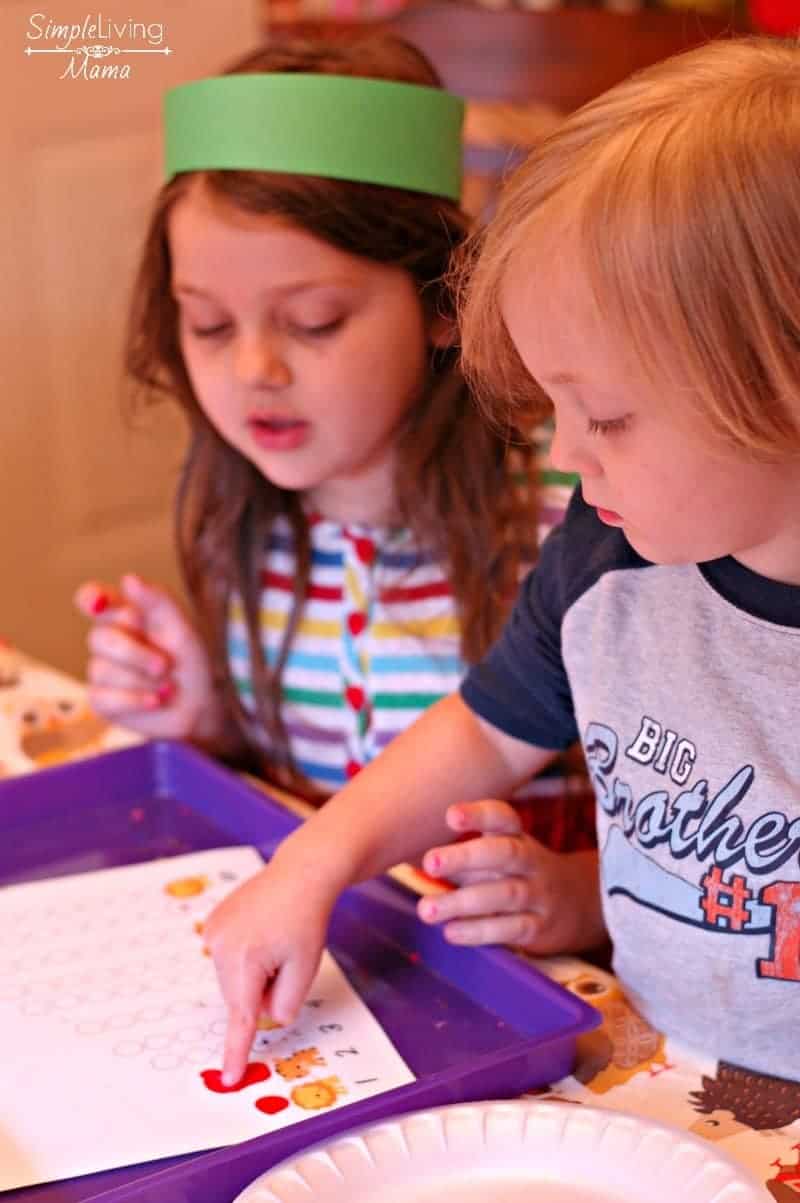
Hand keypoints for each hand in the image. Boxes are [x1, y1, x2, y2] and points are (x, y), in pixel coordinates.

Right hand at [73, 573, 220, 741]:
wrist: (199, 705)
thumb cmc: (190, 661)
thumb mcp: (182, 628)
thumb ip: (158, 601)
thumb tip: (128, 579)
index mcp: (125, 614)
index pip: (93, 598)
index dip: (91, 599)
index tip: (100, 604)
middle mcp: (108, 639)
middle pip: (100, 637)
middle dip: (136, 654)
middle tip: (165, 665)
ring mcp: (101, 669)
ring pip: (103, 670)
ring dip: (144, 680)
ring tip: (167, 685)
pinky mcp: (101, 699)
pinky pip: (105, 697)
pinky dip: (135, 700)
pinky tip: (155, 700)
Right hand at [203, 853, 333, 1085]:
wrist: (300, 874)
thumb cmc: (307, 919)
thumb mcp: (306, 968)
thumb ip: (285, 1003)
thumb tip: (265, 1016)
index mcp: (246, 961)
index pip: (242, 1018)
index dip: (236, 1051)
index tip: (229, 1079)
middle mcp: (221, 947)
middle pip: (240, 996)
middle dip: (261, 990)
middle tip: (286, 957)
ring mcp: (213, 932)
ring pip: (232, 978)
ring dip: (252, 972)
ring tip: (274, 939)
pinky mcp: (213, 922)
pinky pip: (227, 957)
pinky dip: (243, 956)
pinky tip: (260, 931)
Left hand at [416, 799, 603, 954]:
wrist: (580, 904)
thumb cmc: (518, 874)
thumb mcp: (497, 855)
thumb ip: (461, 854)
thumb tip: (404, 849)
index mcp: (516, 837)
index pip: (503, 818)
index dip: (479, 814)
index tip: (450, 814)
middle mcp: (530, 861)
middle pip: (504, 853)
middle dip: (466, 857)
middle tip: (430, 862)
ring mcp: (538, 895)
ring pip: (504, 894)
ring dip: (463, 902)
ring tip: (426, 910)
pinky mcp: (540, 928)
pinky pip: (511, 929)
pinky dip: (480, 931)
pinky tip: (451, 932)